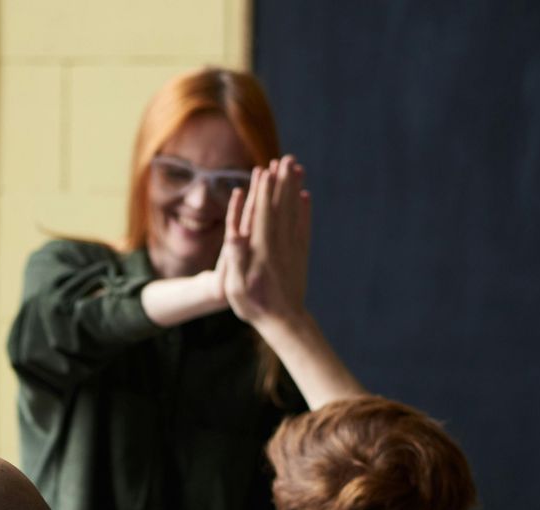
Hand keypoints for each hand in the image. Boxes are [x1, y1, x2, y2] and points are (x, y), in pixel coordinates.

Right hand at [217, 154, 311, 329]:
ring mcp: (293, 248)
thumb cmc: (255, 305)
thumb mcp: (236, 285)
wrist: (284, 321)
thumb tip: (234, 231)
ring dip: (294, 189)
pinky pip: (303, 226)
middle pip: (281, 206)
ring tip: (296, 168)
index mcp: (262, 248)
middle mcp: (280, 243)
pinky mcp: (301, 254)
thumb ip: (236, 257)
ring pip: (294, 211)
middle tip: (285, 159)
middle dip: (282, 181)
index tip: (266, 169)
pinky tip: (305, 197)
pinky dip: (305, 210)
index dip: (264, 190)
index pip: (263, 212)